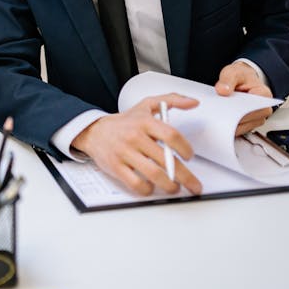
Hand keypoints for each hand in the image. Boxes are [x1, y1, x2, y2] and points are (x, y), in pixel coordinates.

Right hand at [72, 94, 202, 195]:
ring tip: (175, 188)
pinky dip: (147, 189)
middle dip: (185, 176)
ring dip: (169, 185)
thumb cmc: (124, 121)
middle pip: (166, 159)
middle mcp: (135, 136)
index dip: (185, 148)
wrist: (94, 131)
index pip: (171, 135)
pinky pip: (135, 183)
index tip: (189, 156)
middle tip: (193, 185)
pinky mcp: (116, 166)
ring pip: (153, 174)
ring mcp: (124, 152)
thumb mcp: (146, 105)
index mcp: (145, 121)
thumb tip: (192, 102)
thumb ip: (172, 100)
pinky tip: (152, 187)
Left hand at [215, 62, 272, 135]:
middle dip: (229, 117)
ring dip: (227, 123)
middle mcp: (264, 109)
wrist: (242, 81)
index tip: (223, 108)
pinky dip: (227, 126)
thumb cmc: (241, 77)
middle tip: (214, 113)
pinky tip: (218, 119)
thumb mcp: (233, 72)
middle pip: (246, 119)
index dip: (236, 109)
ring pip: (241, 127)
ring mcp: (257, 119)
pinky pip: (238, 130)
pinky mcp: (249, 125)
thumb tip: (222, 90)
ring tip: (214, 116)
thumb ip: (228, 79)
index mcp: (264, 95)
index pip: (251, 107)